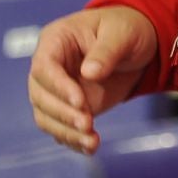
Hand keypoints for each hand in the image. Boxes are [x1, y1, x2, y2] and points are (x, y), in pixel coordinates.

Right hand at [28, 6, 157, 153]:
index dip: (58, 87)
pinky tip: (90, 147)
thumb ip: (106, 52)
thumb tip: (89, 73)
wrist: (136, 46)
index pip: (44, 67)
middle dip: (62, 114)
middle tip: (88, 125)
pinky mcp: (68, 108)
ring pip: (46, 116)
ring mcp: (57, 90)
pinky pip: (61, 128)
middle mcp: (49, 67)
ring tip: (92, 141)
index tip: (81, 102)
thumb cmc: (126, 29)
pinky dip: (73, 140)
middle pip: (40, 95)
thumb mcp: (122, 33)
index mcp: (56, 40)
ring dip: (66, 132)